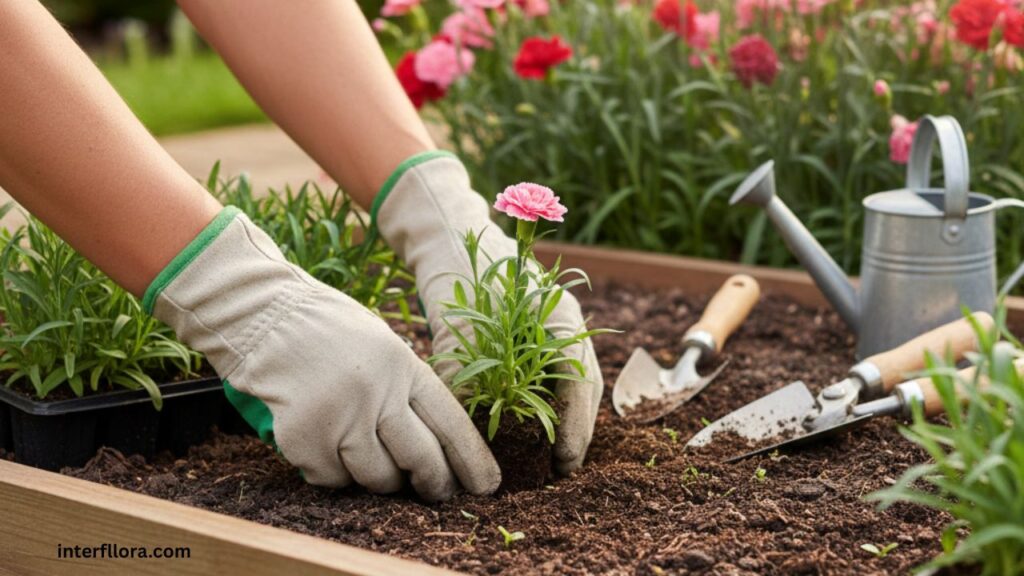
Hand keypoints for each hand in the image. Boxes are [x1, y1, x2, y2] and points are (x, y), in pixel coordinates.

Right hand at [145, 207, 500, 500]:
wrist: (260, 314)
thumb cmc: (324, 328)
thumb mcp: (382, 344)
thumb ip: (406, 387)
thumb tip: (434, 443)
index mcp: (404, 364)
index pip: (451, 422)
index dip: (470, 460)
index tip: (485, 487)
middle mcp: (378, 391)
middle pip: (420, 460)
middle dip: (432, 484)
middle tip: (434, 493)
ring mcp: (341, 416)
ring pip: (376, 477)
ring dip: (374, 477)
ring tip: (360, 451)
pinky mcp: (304, 437)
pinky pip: (331, 479)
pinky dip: (328, 472)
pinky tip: (320, 443)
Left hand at [376, 153, 603, 474]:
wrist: (448, 234)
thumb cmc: (455, 273)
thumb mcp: (455, 326)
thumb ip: (461, 375)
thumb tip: (460, 430)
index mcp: (558, 316)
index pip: (579, 381)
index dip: (576, 426)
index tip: (564, 462)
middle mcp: (566, 320)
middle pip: (586, 383)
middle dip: (578, 427)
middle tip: (562, 468)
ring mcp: (556, 322)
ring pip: (574, 378)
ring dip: (567, 414)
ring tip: (553, 454)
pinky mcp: (540, 328)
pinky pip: (556, 369)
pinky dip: (551, 397)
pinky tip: (535, 422)